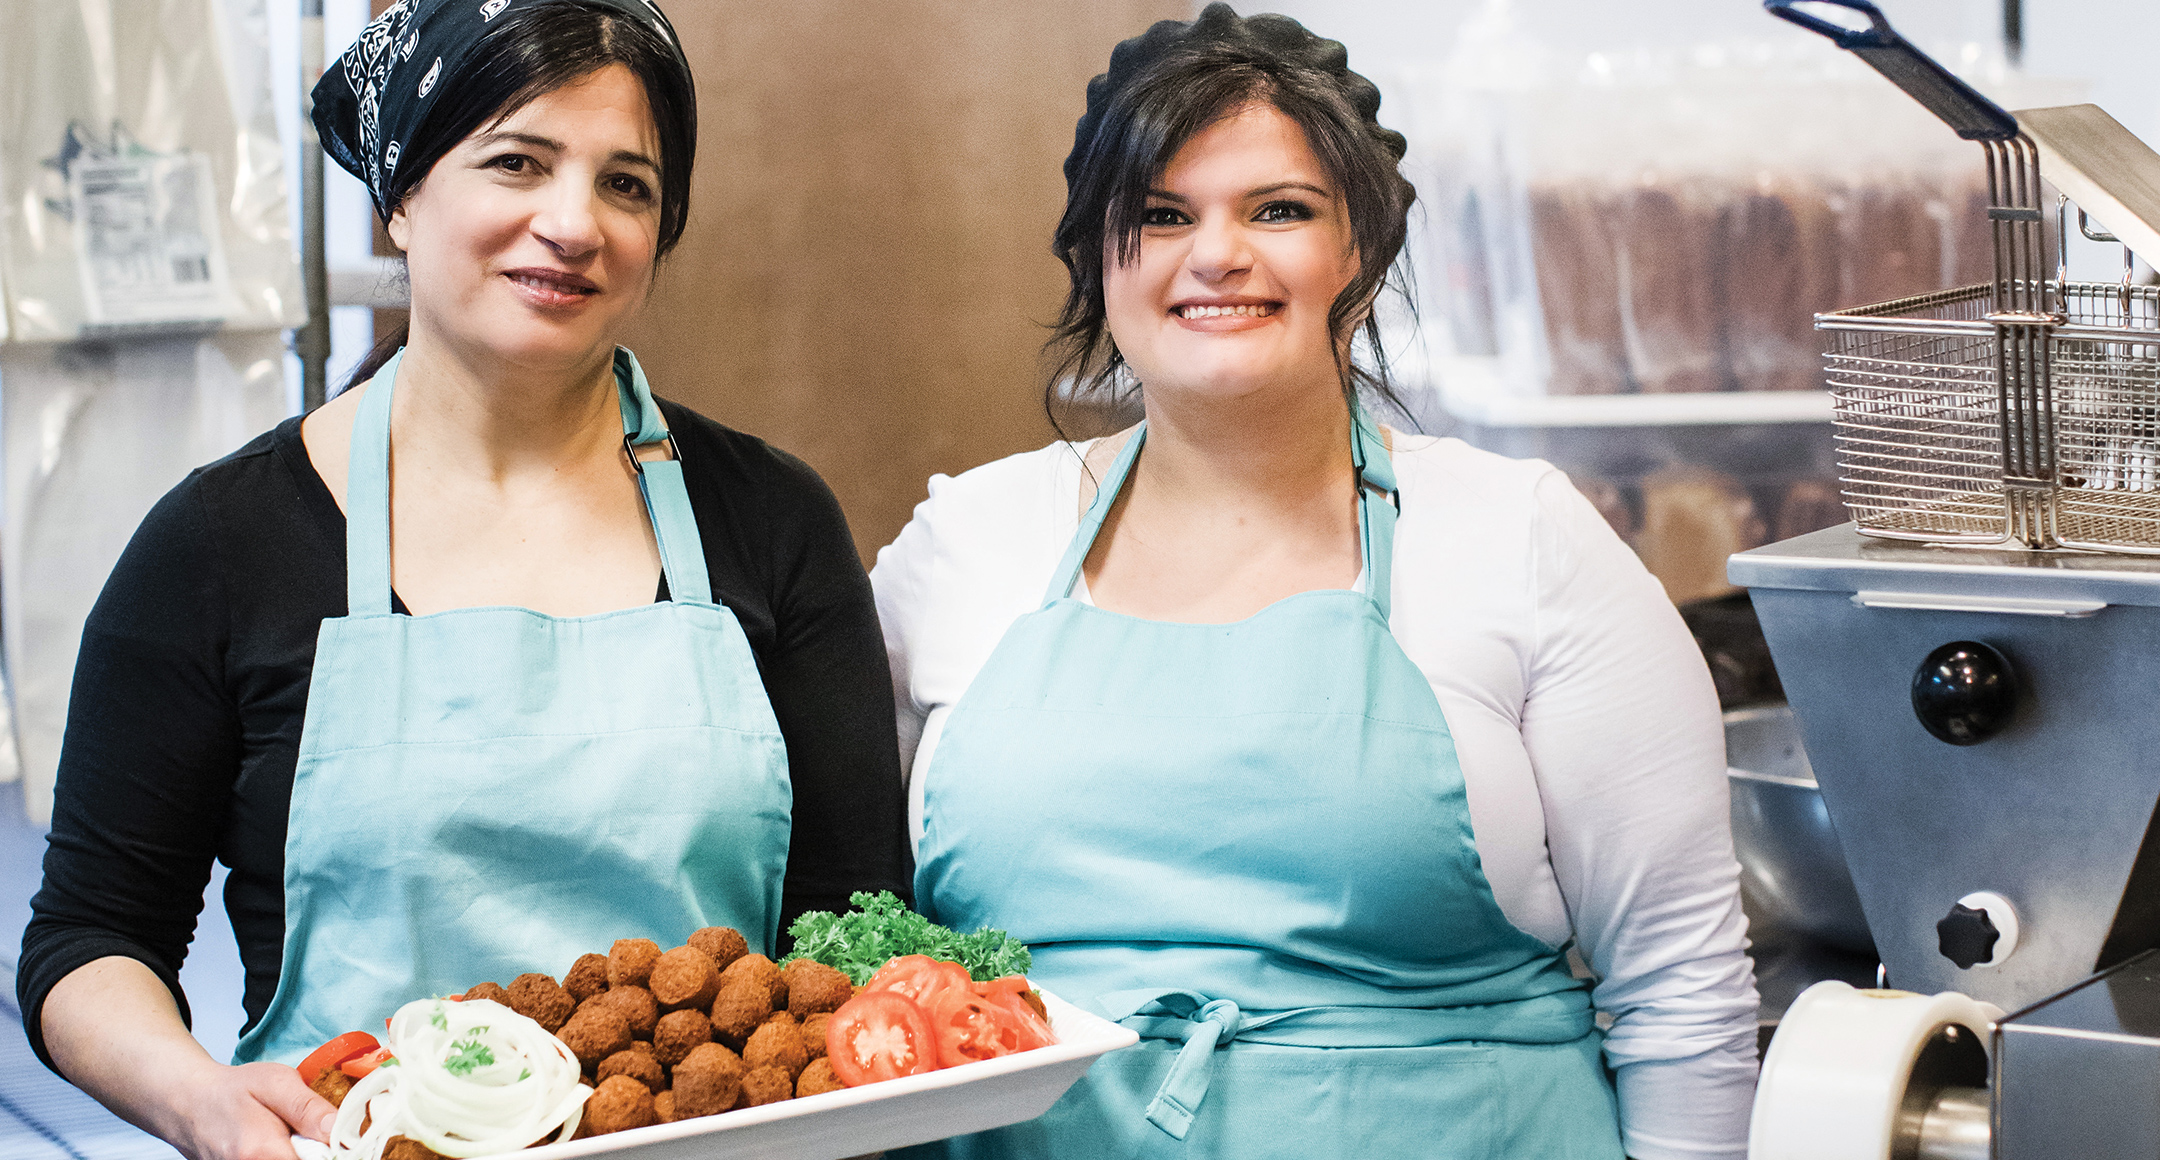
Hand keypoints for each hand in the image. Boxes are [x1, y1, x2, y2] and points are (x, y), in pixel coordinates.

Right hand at [158, 1059, 337, 1159]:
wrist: (190, 1103)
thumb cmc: (232, 1090)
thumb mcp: (276, 1083)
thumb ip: (309, 1108)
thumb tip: (341, 1130)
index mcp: (261, 1153)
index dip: (332, 1154)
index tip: (336, 1141)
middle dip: (315, 1154)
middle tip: (310, 1136)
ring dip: (298, 1154)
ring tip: (291, 1139)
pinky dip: (284, 1155)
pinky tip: (281, 1145)